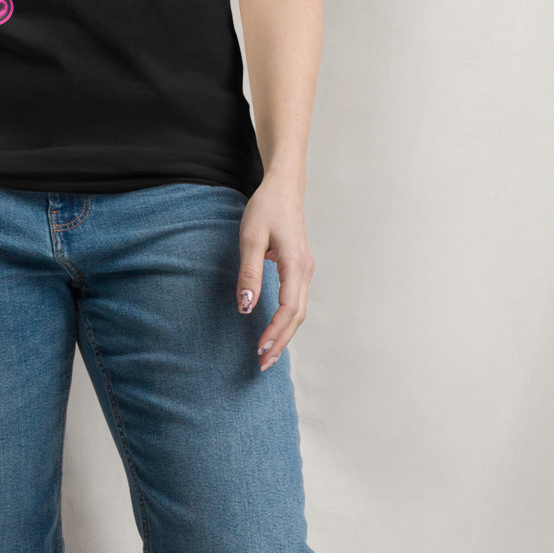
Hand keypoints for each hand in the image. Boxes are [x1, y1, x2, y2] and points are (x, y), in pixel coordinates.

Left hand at [236, 178, 312, 371]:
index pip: (289, 309)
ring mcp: (305, 271)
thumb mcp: (250, 238)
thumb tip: (247, 307)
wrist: (283, 188)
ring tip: (268, 354)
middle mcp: (306, 271)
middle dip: (281, 341)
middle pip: (297, 316)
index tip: (259, 349)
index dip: (275, 331)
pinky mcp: (300, 269)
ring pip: (299, 311)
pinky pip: (297, 302)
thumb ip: (249, 273)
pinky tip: (275, 331)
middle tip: (262, 364)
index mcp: (296, 265)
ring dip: (285, 334)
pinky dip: (287, 321)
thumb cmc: (266, 209)